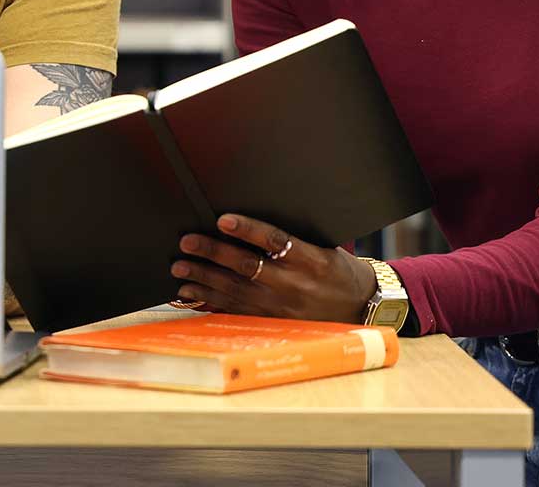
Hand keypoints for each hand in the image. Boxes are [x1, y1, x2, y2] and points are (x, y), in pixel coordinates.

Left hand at [170, 214, 378, 323]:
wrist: (359, 306)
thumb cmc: (336, 269)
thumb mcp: (323, 247)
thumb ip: (291, 237)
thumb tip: (247, 219)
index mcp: (311, 260)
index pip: (275, 241)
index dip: (248, 230)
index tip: (222, 219)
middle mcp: (295, 285)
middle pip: (248, 267)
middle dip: (214, 253)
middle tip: (187, 242)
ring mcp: (282, 306)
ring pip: (236, 291)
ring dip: (204, 278)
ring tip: (179, 267)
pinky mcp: (272, 320)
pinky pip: (236, 310)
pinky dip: (210, 300)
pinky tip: (190, 291)